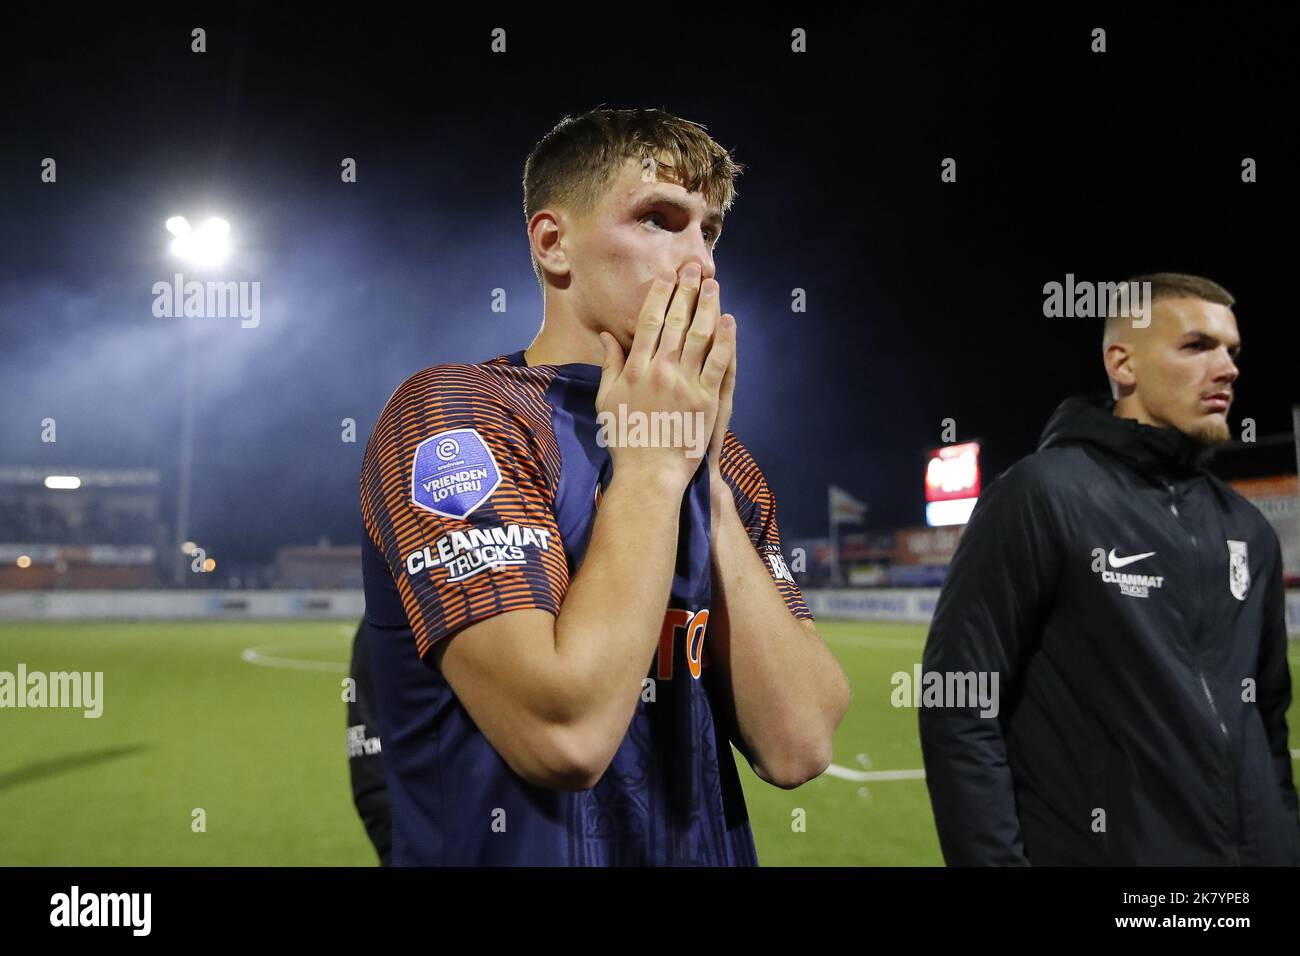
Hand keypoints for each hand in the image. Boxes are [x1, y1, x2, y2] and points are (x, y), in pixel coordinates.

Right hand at [597, 263, 734, 493]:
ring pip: (700, 336)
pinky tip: (729, 321)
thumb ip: (609, 366)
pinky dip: (725, 340)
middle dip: (687, 291)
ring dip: (708, 307)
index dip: (660, 295)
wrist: (649, 474)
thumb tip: (607, 336)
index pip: (650, 322)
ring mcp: (685, 384)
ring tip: (713, 285)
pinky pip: (718, 363)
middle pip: (676, 322)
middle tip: (695, 268)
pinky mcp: (706, 400)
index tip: (668, 276)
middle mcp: (660, 371)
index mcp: (635, 369)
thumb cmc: (625, 440)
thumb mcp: (606, 401)